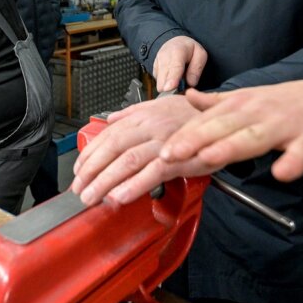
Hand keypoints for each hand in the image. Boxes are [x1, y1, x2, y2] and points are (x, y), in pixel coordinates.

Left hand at [70, 95, 221, 205]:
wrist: (223, 118)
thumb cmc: (191, 115)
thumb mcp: (160, 105)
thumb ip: (133, 113)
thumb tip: (111, 119)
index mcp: (142, 116)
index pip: (108, 136)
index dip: (90, 155)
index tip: (79, 171)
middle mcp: (150, 127)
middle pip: (113, 149)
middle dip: (92, 171)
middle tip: (79, 190)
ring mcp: (164, 142)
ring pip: (128, 161)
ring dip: (106, 181)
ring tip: (92, 197)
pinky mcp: (179, 158)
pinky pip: (153, 173)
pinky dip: (135, 186)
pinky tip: (120, 197)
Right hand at [153, 36, 207, 91]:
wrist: (175, 43)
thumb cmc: (189, 50)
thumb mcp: (200, 54)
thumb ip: (197, 68)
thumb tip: (191, 83)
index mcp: (177, 51)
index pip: (174, 67)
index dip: (172, 79)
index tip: (169, 88)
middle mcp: (164, 56)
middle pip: (163, 77)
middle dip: (169, 87)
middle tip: (181, 91)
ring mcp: (157, 63)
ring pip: (160, 82)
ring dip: (169, 87)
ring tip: (179, 82)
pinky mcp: (154, 71)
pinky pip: (159, 83)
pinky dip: (167, 85)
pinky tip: (173, 80)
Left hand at [160, 75, 302, 181]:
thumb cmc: (287, 103)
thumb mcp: (249, 98)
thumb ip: (217, 102)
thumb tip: (188, 97)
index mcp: (241, 105)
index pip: (206, 121)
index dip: (183, 136)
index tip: (160, 150)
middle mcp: (258, 112)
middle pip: (222, 127)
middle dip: (195, 140)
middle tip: (168, 155)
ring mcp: (285, 125)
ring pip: (255, 138)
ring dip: (231, 147)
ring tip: (209, 158)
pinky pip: (300, 153)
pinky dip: (292, 162)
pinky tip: (281, 172)